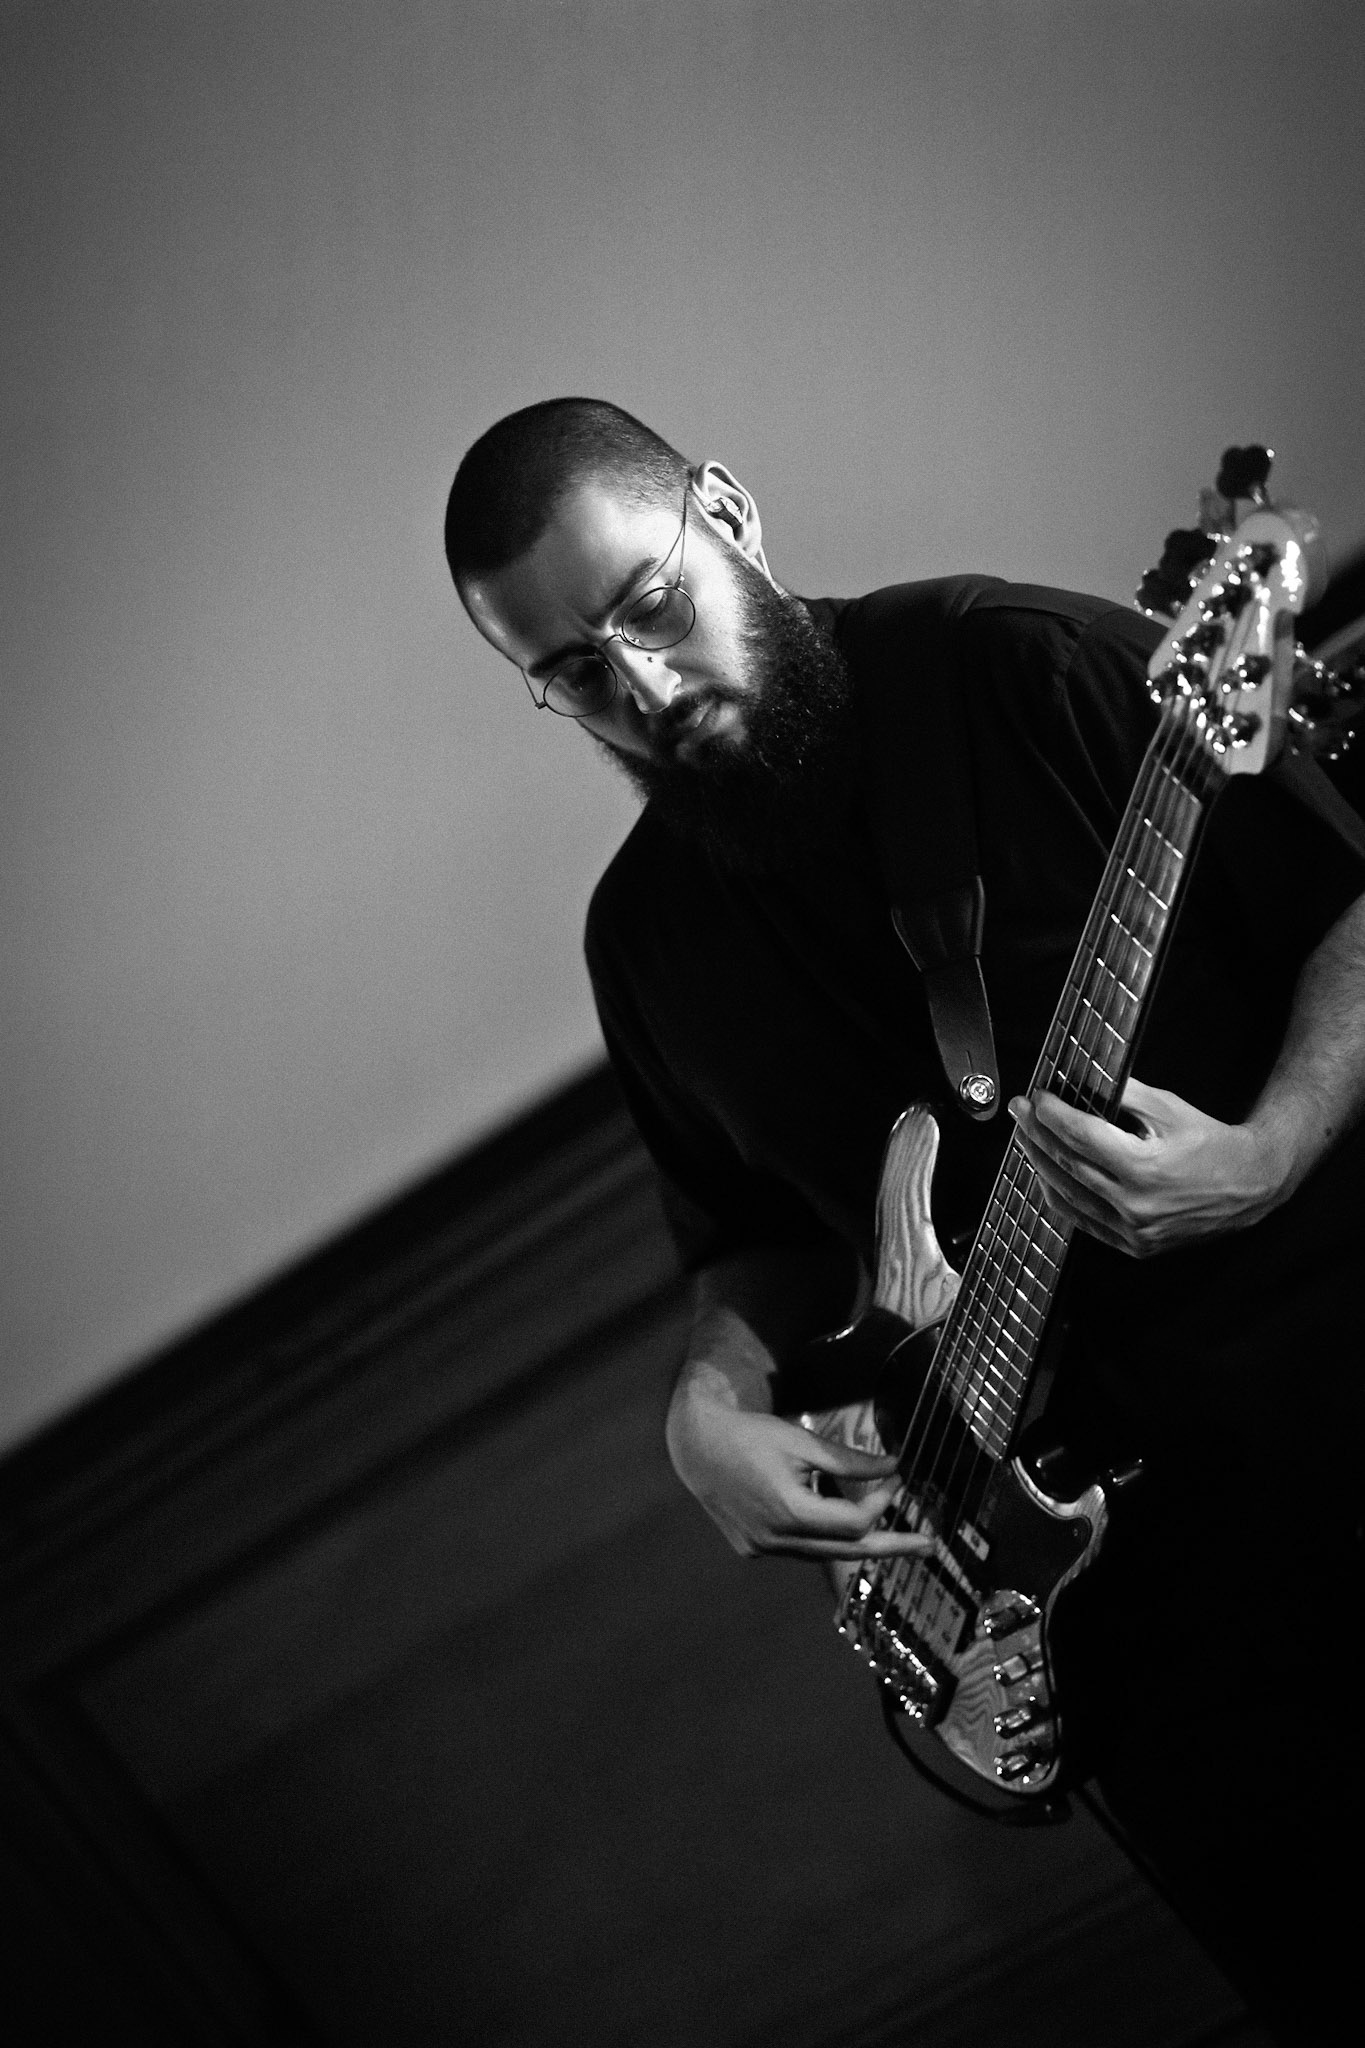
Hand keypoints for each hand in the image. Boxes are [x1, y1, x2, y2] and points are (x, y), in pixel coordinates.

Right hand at [668, 1398, 933, 1561]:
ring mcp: (762, 1549)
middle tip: (927, 1545)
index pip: (854, 1522)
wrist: (698, 1444)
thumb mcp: (803, 1441)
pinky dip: (823, 1536)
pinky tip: (830, 1516)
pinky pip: (801, 1549)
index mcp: (790, 1512)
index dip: (882, 1502)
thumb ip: (850, 1460)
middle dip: (891, 1546)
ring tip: (890, 1533)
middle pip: (848, 1552)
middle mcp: (776, 1539)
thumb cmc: (752, 1435)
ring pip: (824, 1554)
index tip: (898, 1481)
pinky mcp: (753, 1548)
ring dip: (856, 1541)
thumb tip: (896, 1467)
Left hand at [1008, 1076, 1289, 1257]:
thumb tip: (1082, 1081)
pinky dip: (1059, 1197)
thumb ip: (1124, 1095)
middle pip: (1068, 1165)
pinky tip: (1046, 1176)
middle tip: (1020, 1112)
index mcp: (1145, 1168)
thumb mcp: (1170, 1108)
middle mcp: (1135, 1204)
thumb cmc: (1212, 1143)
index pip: (1081, 1137)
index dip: (1052, 1115)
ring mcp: (1134, 1231)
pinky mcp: (1135, 1246)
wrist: (1250, 1185)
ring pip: (1068, 1196)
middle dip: (1036, 1135)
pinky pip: (1083, 1222)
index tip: (1036, 1098)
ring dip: (1040, 1165)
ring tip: (1026, 1139)